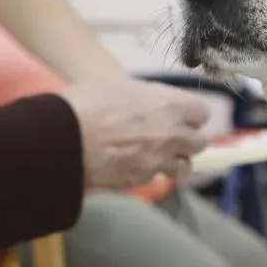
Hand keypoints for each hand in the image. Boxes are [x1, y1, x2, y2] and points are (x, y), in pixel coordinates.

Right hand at [62, 80, 210, 189]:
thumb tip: (152, 104)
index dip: (190, 115)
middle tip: (169, 138)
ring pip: (182, 166)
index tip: (179, 116)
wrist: (63, 137)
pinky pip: (155, 177)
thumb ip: (147, 98)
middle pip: (200, 143)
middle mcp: (172, 133)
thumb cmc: (86, 103)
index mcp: (169, 104)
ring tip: (152, 156)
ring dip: (172, 162)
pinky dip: (148, 173)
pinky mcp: (142, 179)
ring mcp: (159, 160)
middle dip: (187, 141)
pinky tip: (131, 164)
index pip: (202, 113)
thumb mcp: (120, 87)